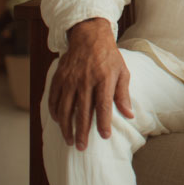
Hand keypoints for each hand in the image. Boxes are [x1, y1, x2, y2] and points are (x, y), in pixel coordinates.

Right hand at [46, 17, 132, 150]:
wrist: (89, 37)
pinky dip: (55, 113)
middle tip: (81, 147)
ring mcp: (70, 79)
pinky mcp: (59, 78)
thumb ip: (123, 94)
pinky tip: (59, 121)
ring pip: (65, 109)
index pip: (103, 106)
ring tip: (69, 140)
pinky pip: (54, 99)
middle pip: (82, 111)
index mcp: (104, 78)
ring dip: (66, 127)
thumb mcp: (122, 72)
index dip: (104, 123)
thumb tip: (129, 115)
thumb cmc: (109, 57)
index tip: (105, 136)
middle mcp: (86, 80)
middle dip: (82, 132)